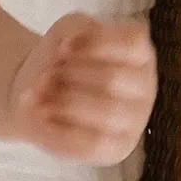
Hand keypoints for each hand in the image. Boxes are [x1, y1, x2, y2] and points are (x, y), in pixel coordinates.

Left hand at [6, 13, 157, 163]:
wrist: (35, 93)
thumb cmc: (60, 59)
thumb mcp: (67, 30)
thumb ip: (76, 32)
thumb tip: (68, 50)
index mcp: (139, 54)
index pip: (133, 41)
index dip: (92, 42)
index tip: (62, 47)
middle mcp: (145, 87)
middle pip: (113, 78)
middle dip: (69, 74)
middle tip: (46, 75)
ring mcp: (134, 122)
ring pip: (108, 113)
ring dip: (63, 101)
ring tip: (39, 94)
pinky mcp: (115, 150)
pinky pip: (91, 144)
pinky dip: (58, 128)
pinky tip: (40, 115)